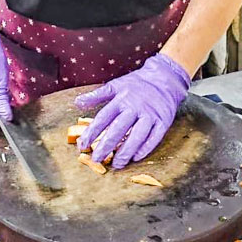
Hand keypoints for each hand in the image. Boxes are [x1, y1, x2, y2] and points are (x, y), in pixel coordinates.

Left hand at [75, 54, 190, 168]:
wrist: (165, 77)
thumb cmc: (137, 83)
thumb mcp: (116, 85)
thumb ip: (96, 95)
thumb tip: (77, 103)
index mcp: (121, 99)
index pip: (103, 118)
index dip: (92, 133)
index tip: (82, 145)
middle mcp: (135, 108)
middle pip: (118, 130)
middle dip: (106, 146)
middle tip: (96, 159)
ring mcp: (150, 115)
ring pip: (137, 136)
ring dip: (126, 152)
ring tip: (117, 164)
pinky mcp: (163, 121)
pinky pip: (154, 138)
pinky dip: (145, 149)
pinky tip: (136, 157)